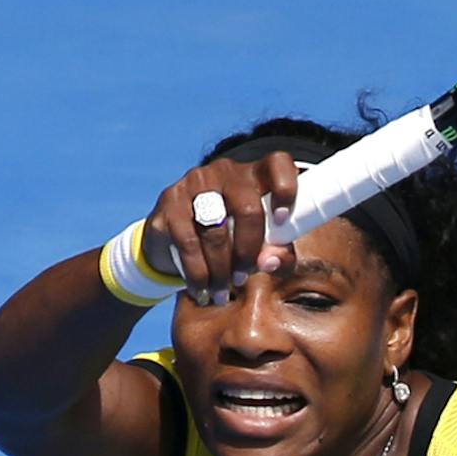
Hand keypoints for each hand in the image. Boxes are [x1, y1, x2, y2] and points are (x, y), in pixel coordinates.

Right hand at [144, 151, 301, 305]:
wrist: (174, 241)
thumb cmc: (230, 241)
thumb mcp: (259, 247)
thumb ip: (277, 254)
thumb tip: (270, 262)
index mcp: (256, 176)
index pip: (278, 164)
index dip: (285, 188)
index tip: (283, 220)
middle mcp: (226, 172)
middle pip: (248, 209)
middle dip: (248, 252)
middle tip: (243, 277)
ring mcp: (196, 182)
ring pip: (216, 230)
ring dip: (222, 269)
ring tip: (222, 292)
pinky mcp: (170, 200)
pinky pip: (188, 241)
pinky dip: (198, 273)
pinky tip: (201, 288)